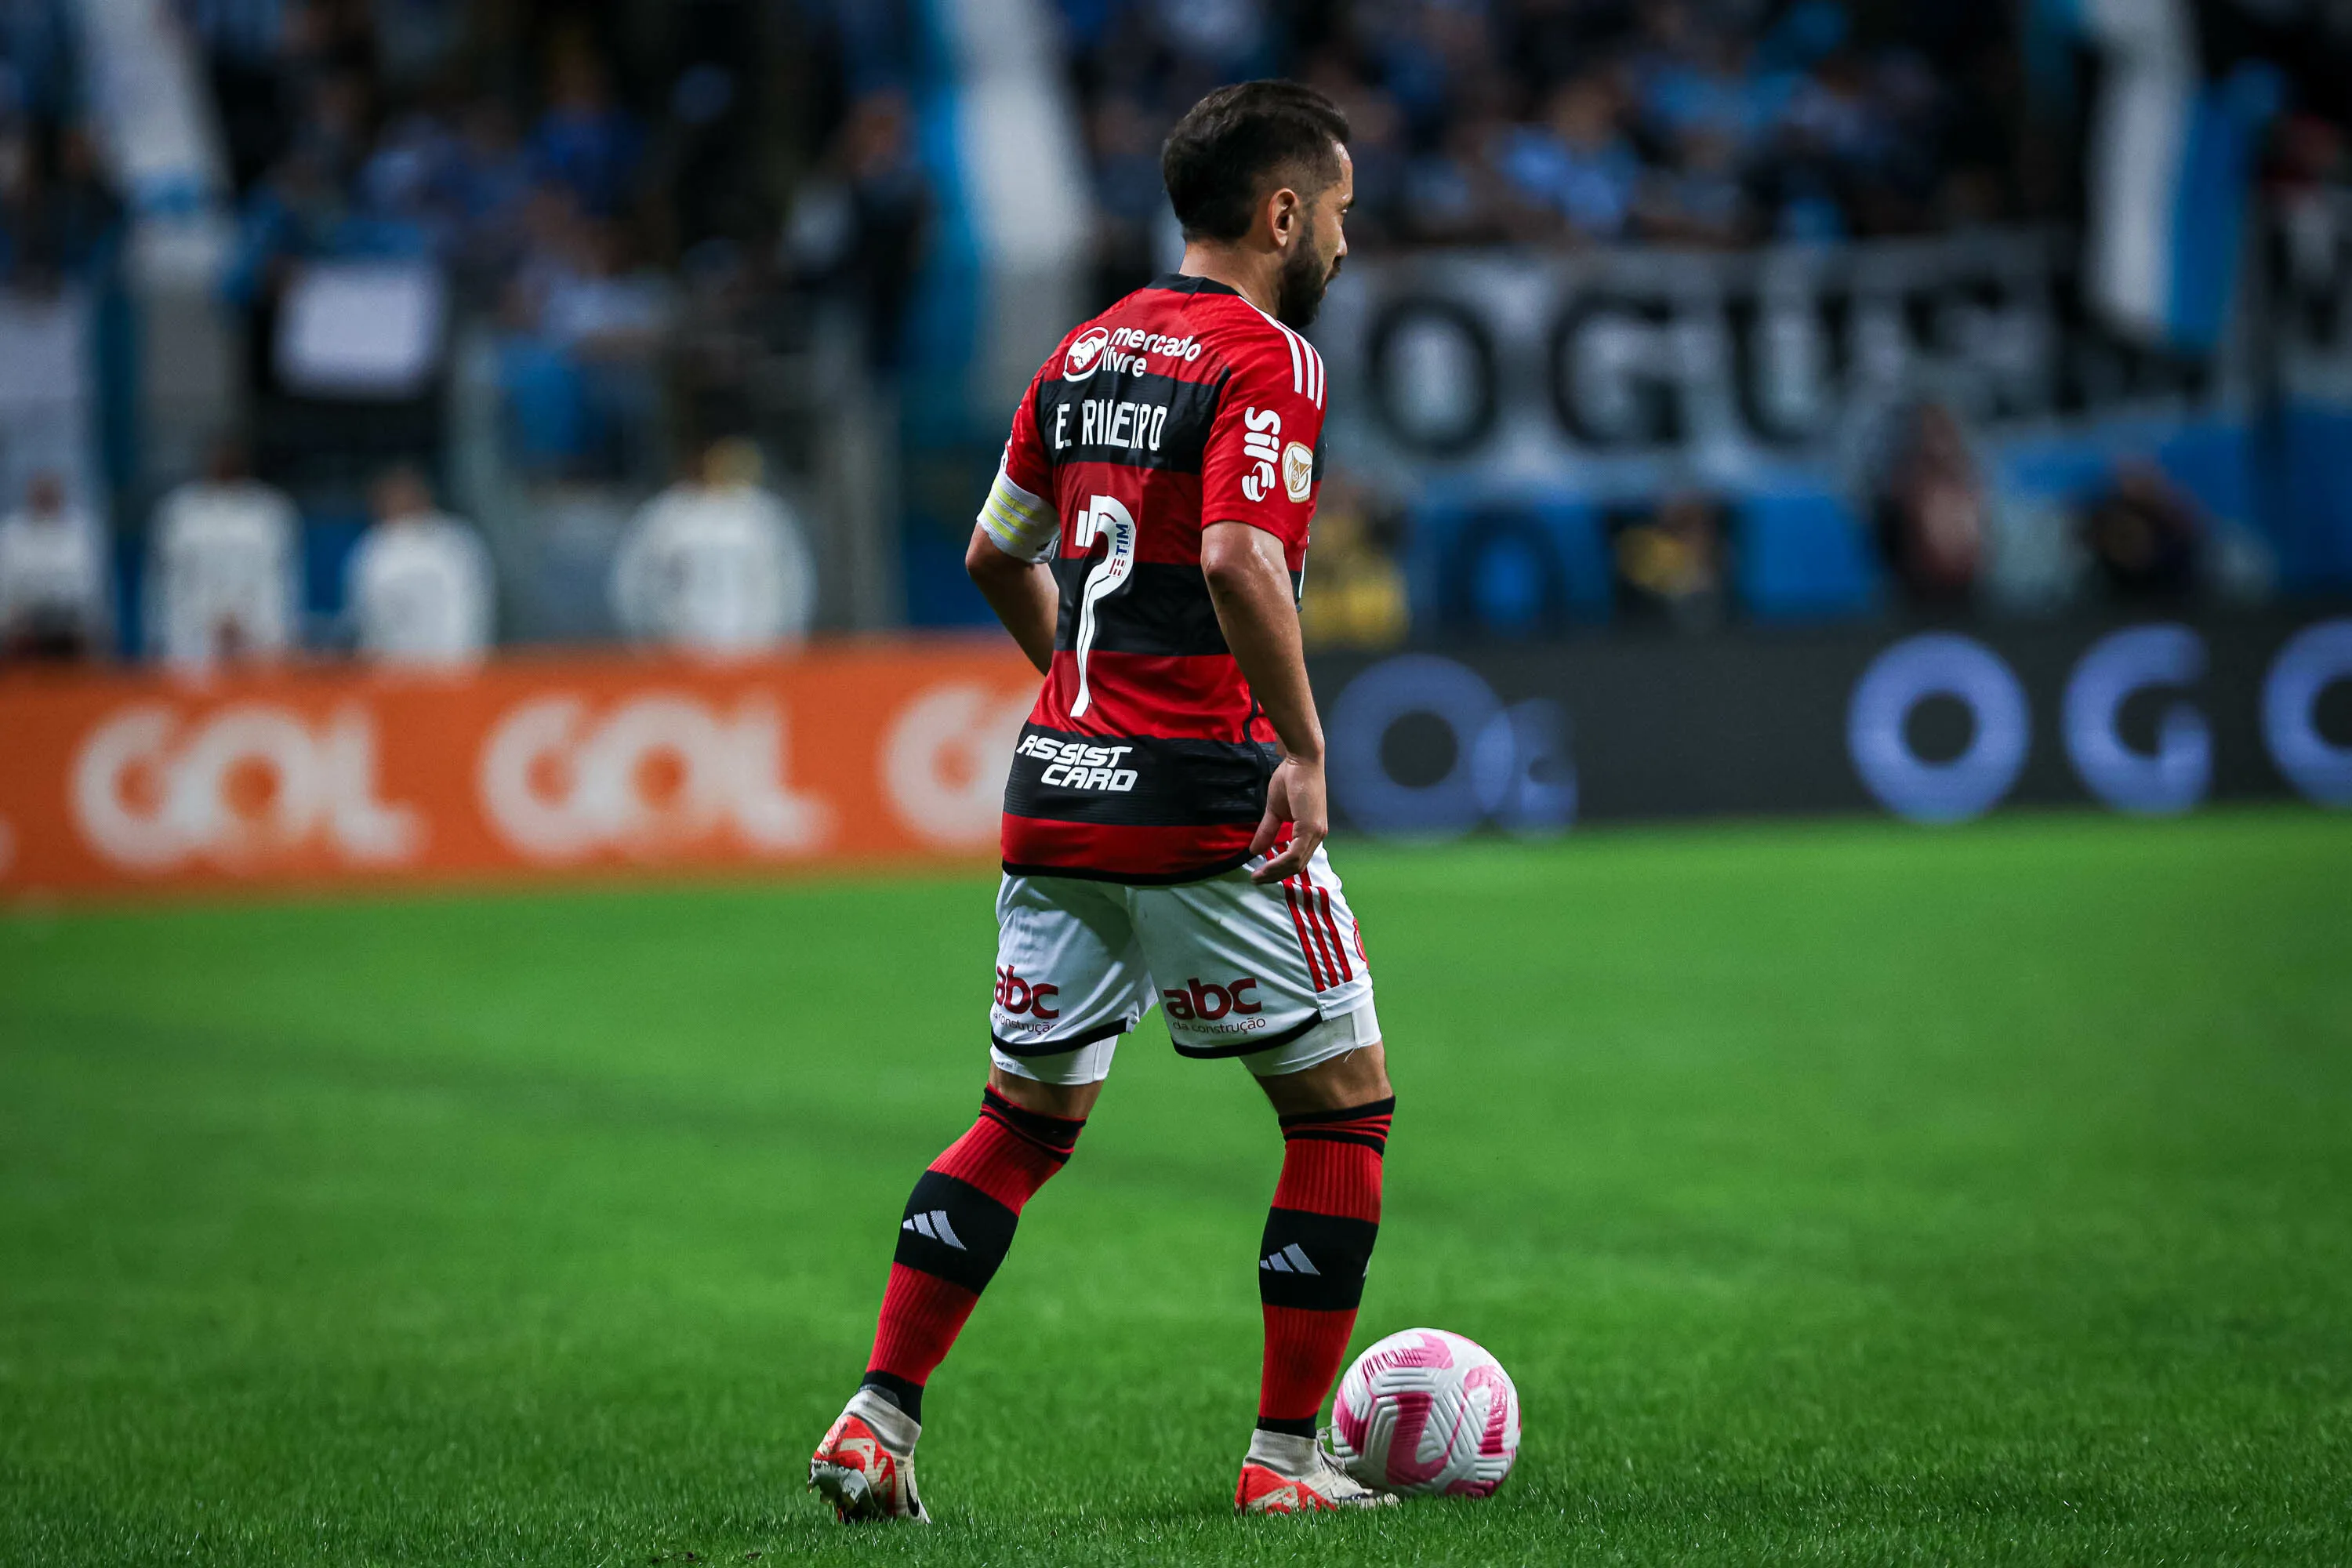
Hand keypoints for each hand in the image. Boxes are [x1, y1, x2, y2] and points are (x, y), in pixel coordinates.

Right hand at [1249, 755, 1327, 883]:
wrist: (1301, 760)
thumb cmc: (1291, 779)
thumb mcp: (1275, 811)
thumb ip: (1268, 831)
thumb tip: (1255, 850)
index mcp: (1312, 831)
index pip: (1297, 860)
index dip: (1278, 870)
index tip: (1259, 874)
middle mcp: (1318, 835)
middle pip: (1298, 866)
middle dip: (1275, 876)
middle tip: (1256, 880)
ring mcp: (1316, 832)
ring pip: (1296, 863)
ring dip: (1275, 872)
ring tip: (1258, 876)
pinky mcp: (1310, 827)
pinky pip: (1294, 854)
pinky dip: (1279, 862)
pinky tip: (1266, 865)